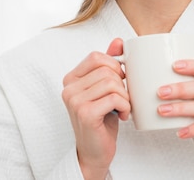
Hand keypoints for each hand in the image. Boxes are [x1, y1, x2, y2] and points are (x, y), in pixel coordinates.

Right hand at [61, 38, 130, 179]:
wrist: (95, 151)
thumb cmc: (101, 119)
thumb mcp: (105, 89)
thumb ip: (109, 65)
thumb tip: (118, 41)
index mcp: (71, 79)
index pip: (96, 57)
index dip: (114, 66)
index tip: (119, 82)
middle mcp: (68, 88)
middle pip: (106, 69)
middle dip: (121, 84)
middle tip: (121, 99)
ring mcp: (74, 100)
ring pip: (112, 83)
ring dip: (125, 97)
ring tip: (122, 108)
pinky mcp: (85, 113)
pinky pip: (114, 97)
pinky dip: (125, 106)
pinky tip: (122, 115)